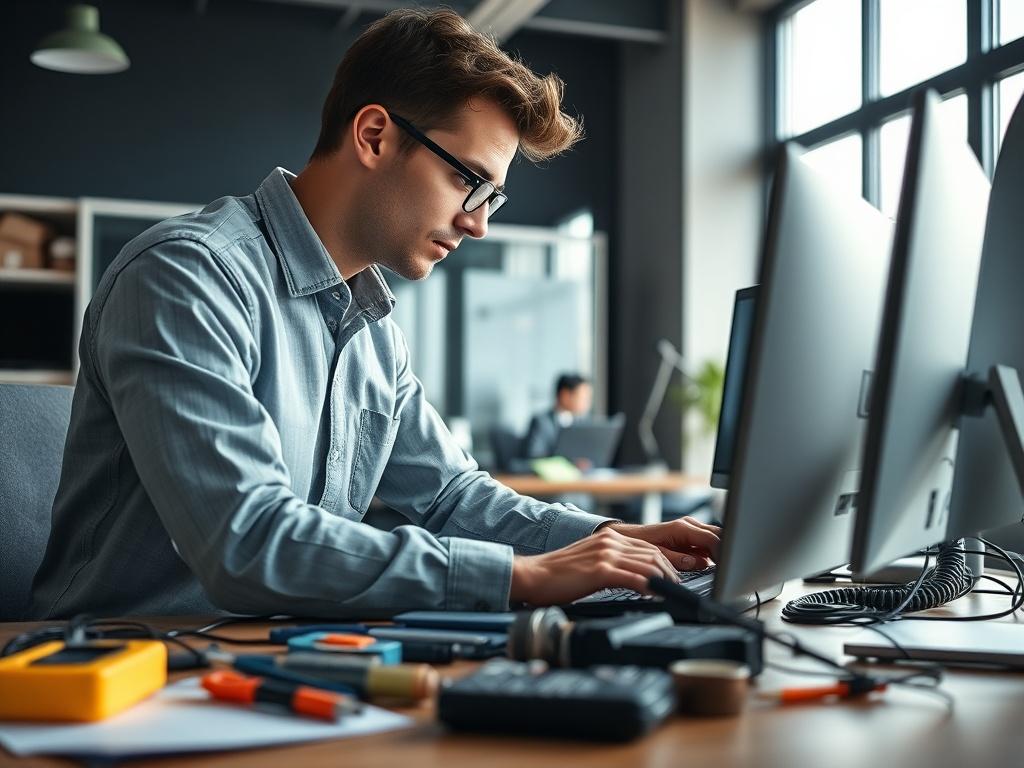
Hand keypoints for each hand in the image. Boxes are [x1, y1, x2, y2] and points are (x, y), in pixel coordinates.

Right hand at [509, 527, 677, 605]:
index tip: (673, 576)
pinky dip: (649, 587)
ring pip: (648, 564)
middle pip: (654, 554)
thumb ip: (611, 564)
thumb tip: (633, 578)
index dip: (666, 562)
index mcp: (609, 537)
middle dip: (671, 571)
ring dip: (665, 581)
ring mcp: (606, 554)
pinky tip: (655, 596)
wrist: (533, 575)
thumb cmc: (557, 574)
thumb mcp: (590, 562)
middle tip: (679, 588)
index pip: (648, 547)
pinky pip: (634, 578)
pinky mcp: (600, 570)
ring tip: (672, 594)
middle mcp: (610, 541)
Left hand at [605, 517, 720, 571]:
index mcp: (682, 528)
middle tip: (728, 569)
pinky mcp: (690, 535)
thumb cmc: (638, 543)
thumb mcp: (657, 554)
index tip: (727, 567)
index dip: (722, 553)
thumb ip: (677, 559)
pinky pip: (707, 542)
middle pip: (718, 535)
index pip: (712, 538)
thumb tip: (696, 563)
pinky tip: (711, 565)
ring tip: (722, 569)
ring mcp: (691, 529)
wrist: (628, 537)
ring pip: (715, 538)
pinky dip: (712, 553)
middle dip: (725, 550)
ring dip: (719, 552)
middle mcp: (689, 525)